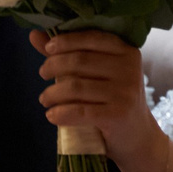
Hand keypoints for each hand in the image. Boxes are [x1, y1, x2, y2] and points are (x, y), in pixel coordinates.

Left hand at [32, 30, 154, 166]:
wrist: (137, 136)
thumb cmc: (113, 99)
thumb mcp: (98, 73)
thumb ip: (69, 52)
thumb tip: (35, 35)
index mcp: (126, 51)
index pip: (91, 38)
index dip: (66, 41)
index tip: (48, 49)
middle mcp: (129, 69)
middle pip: (79, 61)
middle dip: (53, 66)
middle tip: (42, 74)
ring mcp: (125, 92)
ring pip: (75, 87)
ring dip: (52, 93)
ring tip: (44, 99)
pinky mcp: (118, 115)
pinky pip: (80, 111)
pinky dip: (61, 113)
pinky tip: (51, 115)